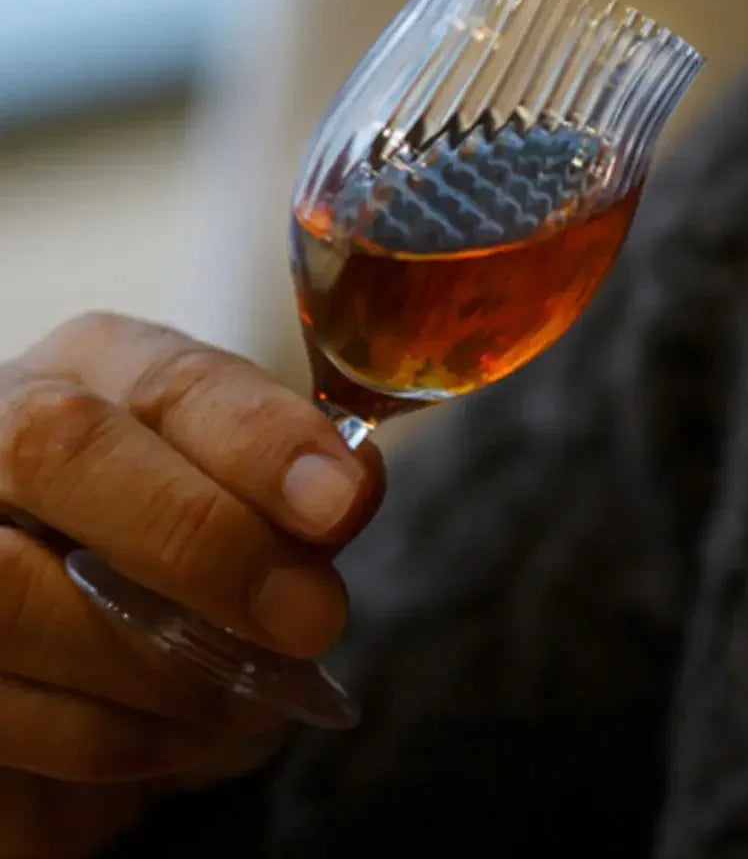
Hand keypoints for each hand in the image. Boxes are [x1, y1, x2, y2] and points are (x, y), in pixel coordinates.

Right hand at [0, 313, 384, 856]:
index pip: (173, 378)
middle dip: (201, 543)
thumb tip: (349, 493)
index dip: (259, 439)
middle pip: (63, 453)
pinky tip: (179, 743)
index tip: (340, 504)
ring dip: (155, 669)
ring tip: (252, 704)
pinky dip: (104, 742)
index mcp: (97, 369)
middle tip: (310, 620)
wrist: (47, 561)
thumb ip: (282, 486)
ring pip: (13, 594)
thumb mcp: (223, 478)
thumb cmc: (158, 516)